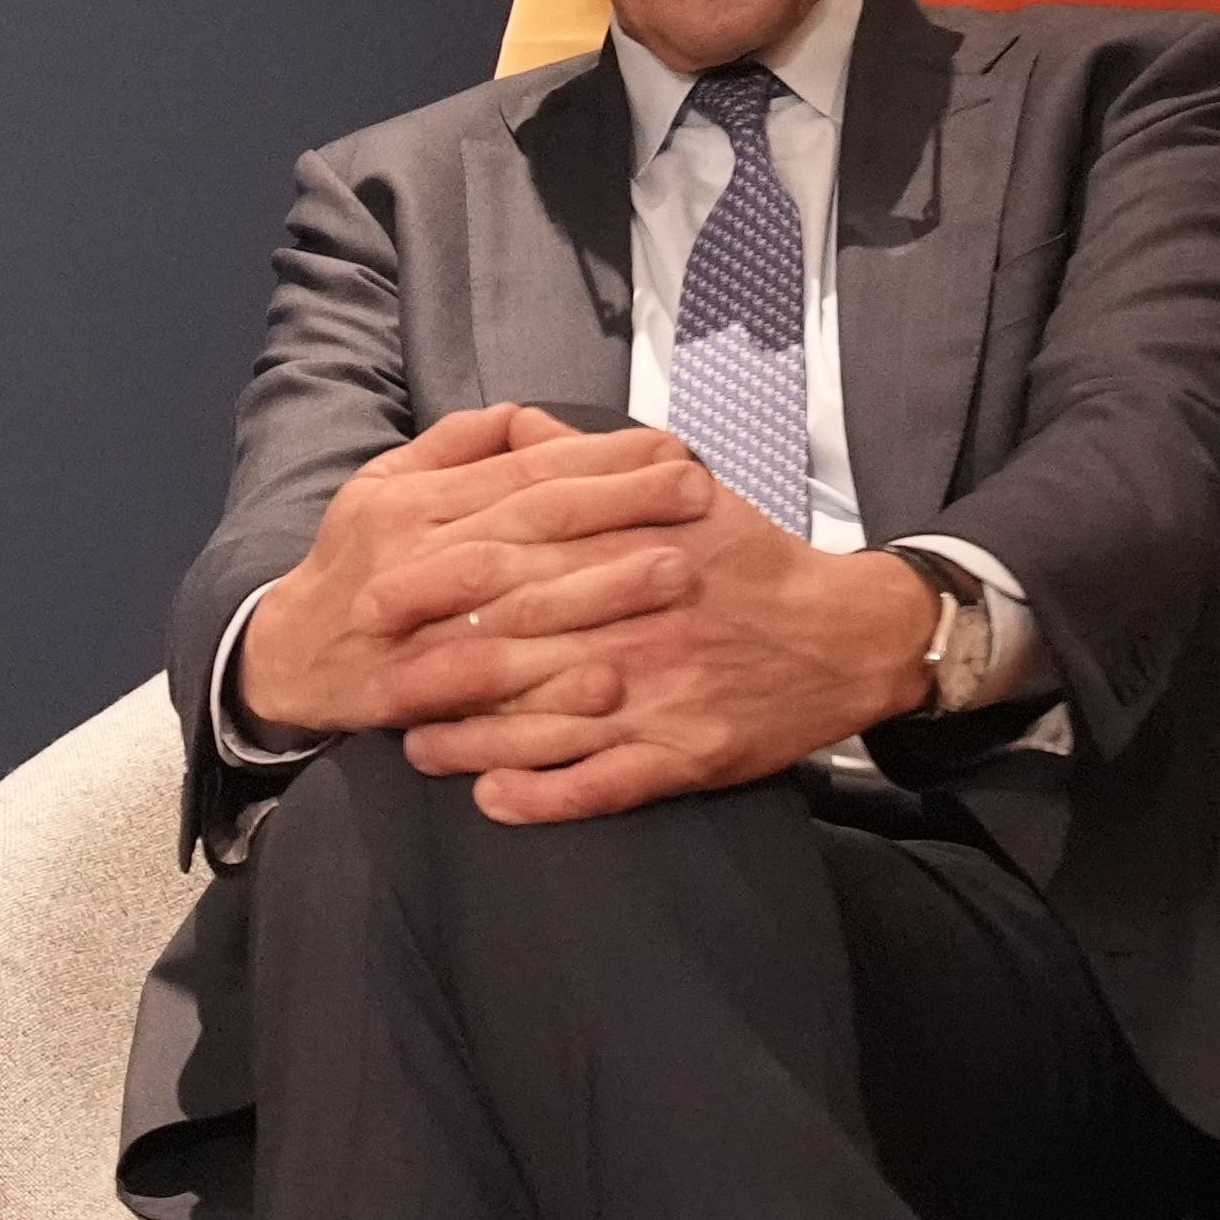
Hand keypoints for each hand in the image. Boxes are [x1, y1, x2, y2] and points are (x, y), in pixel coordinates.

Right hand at [233, 405, 729, 741]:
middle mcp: (410, 552)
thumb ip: (450, 450)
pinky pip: (480, 686)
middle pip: (528, 522)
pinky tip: (608, 685)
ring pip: (511, 597)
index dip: (600, 456)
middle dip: (619, 505)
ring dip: (597, 588)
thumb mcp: (379, 489)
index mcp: (414, 500)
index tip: (674, 448)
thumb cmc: (351, 569)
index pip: (522, 469)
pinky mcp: (401, 689)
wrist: (280, 658)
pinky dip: (541, 685)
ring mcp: (405, 623)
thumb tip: (520, 413)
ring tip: (678, 577)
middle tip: (699, 495)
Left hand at [388, 490, 937, 822]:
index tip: (373, 597)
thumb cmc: (749, 561)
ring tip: (414, 747)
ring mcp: (661, 695)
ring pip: (544, 726)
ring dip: (469, 742)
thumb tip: (515, 421)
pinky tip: (490, 799)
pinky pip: (600, 785)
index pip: (513, 568)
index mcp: (631, 554)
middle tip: (372, 681)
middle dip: (431, 669)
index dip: (434, 587)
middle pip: (515, 649)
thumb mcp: (682, 489)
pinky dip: (540, 797)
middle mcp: (639, 624)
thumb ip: (590, 461)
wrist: (847, 635)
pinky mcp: (686, 755)